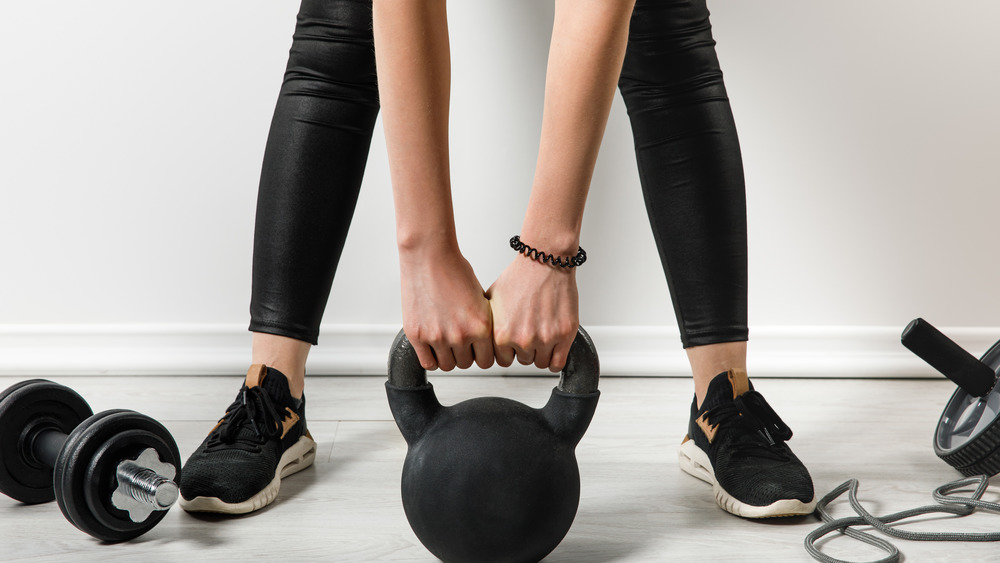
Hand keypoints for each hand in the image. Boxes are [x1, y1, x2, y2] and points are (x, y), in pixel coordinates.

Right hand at [399, 247, 493, 371]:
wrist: (429, 255)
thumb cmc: (454, 269)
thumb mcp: (480, 298)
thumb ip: (482, 323)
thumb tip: (484, 343)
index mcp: (481, 326)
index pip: (487, 361)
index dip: (482, 355)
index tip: (477, 351)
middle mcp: (460, 334)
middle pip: (467, 364)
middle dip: (465, 354)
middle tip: (459, 342)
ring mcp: (437, 336)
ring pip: (448, 365)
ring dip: (448, 356)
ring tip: (446, 341)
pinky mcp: (417, 335)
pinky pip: (428, 363)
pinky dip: (432, 358)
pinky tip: (433, 346)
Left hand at [487, 256, 578, 371]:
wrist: (544, 262)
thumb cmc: (520, 277)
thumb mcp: (491, 300)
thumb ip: (488, 325)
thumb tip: (481, 339)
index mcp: (502, 334)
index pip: (503, 360)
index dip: (509, 349)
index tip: (514, 340)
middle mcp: (523, 340)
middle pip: (523, 360)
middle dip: (526, 348)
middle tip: (530, 329)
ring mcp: (545, 339)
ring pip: (540, 362)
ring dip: (541, 351)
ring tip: (541, 332)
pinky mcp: (564, 335)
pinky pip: (558, 363)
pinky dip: (555, 358)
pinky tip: (552, 346)